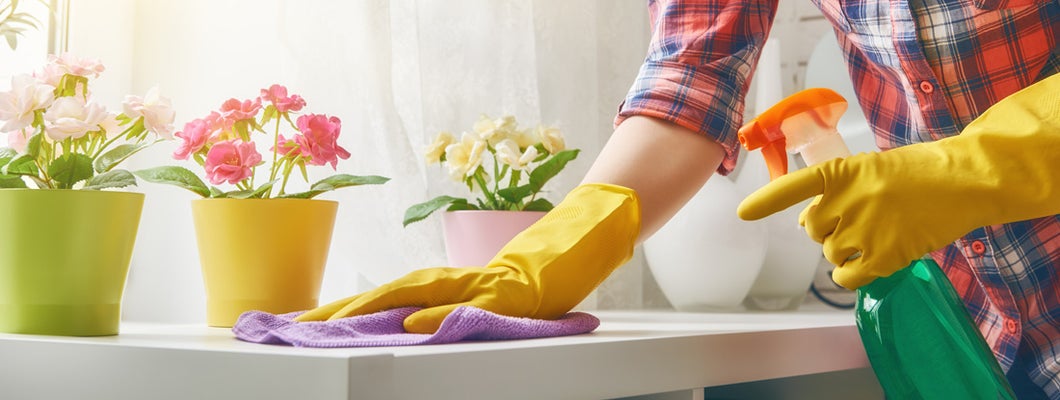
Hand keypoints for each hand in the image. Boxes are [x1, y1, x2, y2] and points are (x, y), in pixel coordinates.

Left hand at [295, 183, 640, 332]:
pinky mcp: (501, 293)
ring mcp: (472, 285)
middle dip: (339, 308)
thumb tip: (395, 324)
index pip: (378, 295)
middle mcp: (445, 281)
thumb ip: (434, 310)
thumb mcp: (468, 302)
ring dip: (371, 306)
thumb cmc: (514, 283)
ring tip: (334, 321)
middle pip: (384, 293)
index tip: (300, 322)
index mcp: (435, 284)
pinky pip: (464, 306)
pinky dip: (435, 313)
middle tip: (298, 324)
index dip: (339, 307)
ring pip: (413, 295)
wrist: (564, 259)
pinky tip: (410, 321)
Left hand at [738, 74, 1059, 288]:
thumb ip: (839, 190)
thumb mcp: (872, 169)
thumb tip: (809, 222)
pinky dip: (851, 275)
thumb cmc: (920, 172)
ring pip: (830, 252)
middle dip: (827, 229)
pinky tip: (866, 265)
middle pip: (813, 229)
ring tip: (875, 236)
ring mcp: (864, 228)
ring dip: (845, 251)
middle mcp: (847, 200)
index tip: (742, 214)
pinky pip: (848, 276)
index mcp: (842, 172)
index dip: (766, 202)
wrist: (964, 180)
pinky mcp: (884, 254)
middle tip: (858, 222)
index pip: (794, 187)